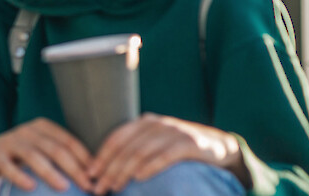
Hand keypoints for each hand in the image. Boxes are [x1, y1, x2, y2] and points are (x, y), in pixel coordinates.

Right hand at [0, 118, 93, 193]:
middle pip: (54, 148)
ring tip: (63, 186)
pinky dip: (19, 176)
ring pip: (33, 155)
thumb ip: (62, 157)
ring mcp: (9, 142)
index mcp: (42, 128)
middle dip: (73, 168)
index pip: (68, 141)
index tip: (96, 175)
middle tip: (86, 185)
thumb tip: (94, 175)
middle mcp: (26, 131)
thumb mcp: (43, 151)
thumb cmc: (24, 158)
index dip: (84, 157)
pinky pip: (8, 166)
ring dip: (50, 172)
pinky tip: (30, 186)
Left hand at [88, 113, 246, 193]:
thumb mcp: (156, 143)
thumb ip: (136, 148)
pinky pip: (165, 155)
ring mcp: (174, 132)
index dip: (101, 156)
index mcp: (144, 122)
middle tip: (100, 187)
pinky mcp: (189, 144)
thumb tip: (107, 170)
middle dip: (109, 169)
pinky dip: (151, 166)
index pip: (116, 138)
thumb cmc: (179, 147)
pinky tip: (139, 178)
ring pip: (141, 152)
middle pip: (126, 148)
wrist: (218, 146)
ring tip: (115, 186)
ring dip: (125, 171)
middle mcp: (157, 124)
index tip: (90, 173)